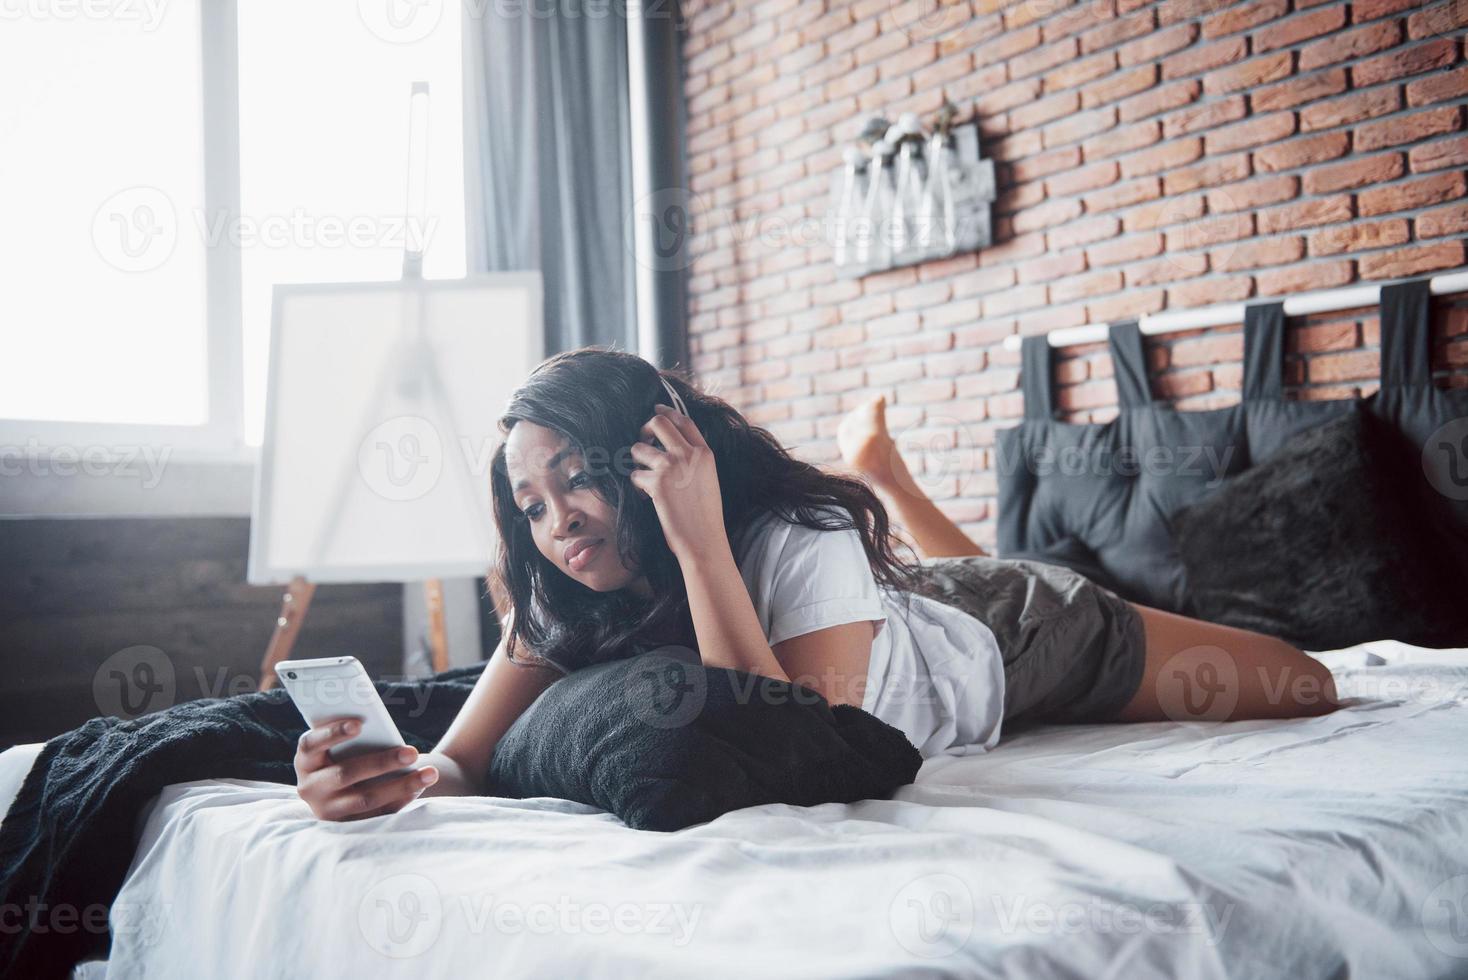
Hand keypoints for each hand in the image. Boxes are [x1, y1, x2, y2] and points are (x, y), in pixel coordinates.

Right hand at [293, 717, 438, 821]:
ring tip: (430, 773)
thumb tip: (377, 723)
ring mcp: (327, 810)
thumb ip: (354, 733)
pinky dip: (401, 799)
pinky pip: (377, 814)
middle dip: (381, 762)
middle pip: (346, 774)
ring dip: (401, 785)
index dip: (333, 733)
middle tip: (412, 752)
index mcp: (305, 760)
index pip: (312, 744)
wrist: (346, 786)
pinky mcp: (347, 825)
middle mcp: (310, 787)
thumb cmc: (349, 751)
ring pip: (366, 798)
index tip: (358, 724)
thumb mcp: (343, 743)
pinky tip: (420, 788)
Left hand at [628, 403, 725, 561]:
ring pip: (639, 449)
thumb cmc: (705, 516)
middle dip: (645, 430)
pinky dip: (637, 486)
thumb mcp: (708, 480)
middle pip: (659, 423)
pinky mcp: (656, 482)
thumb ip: (693, 461)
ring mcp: (672, 466)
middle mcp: (689, 454)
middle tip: (643, 444)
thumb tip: (669, 448)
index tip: (656, 410)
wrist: (704, 540)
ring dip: (637, 463)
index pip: (684, 420)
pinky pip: (635, 475)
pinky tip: (646, 498)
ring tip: (645, 479)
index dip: (667, 412)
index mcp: (705, 453)